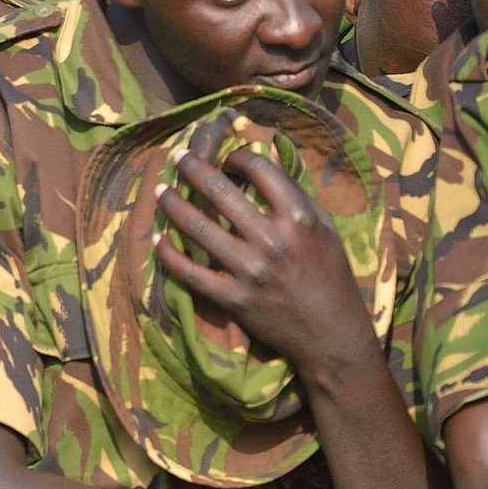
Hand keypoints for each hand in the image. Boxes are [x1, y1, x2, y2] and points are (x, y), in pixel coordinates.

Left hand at [153, 150, 371, 380]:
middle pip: (220, 191)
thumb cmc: (330, 275)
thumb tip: (268, 155)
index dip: (237, 158)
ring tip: (159, 191)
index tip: (226, 160)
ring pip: (197, 227)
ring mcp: (249, 270)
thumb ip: (295, 193)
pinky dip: (168, 253)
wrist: (331, 333)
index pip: (260, 171)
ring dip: (172, 203)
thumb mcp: (324, 227)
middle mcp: (272, 240)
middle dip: (193, 168)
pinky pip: (189, 272)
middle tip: (178, 157)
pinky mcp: (233, 298)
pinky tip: (156, 238)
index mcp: (299, 218)